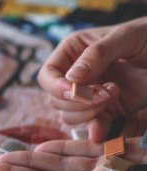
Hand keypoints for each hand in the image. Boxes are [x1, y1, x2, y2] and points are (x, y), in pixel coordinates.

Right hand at [38, 17, 146, 141]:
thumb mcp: (125, 37)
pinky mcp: (104, 110)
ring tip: (115, 94)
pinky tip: (110, 127)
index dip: (56, 87)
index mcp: (72, 52)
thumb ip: (96, 54)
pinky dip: (97, 130)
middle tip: (108, 91)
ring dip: (90, 113)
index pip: (47, 75)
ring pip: (69, 116)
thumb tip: (71, 78)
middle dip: (79, 101)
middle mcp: (75, 76)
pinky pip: (90, 126)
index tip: (75, 92)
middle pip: (56, 100)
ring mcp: (88, 95)